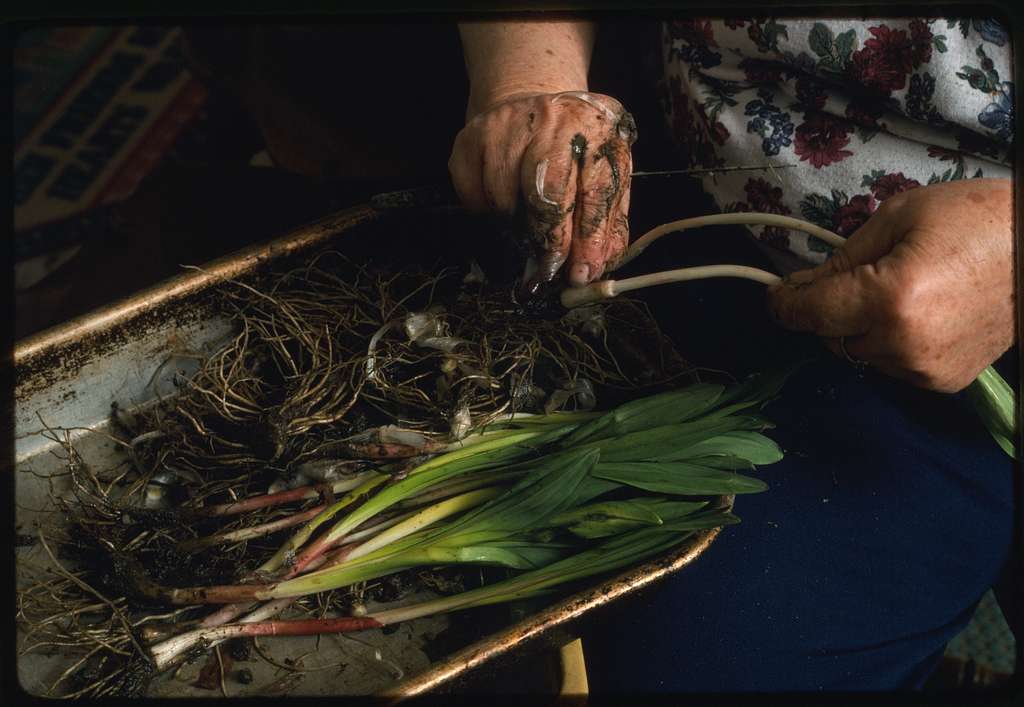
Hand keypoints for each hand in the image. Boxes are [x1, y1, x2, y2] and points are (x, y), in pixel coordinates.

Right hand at [449, 91, 635, 292]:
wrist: (529, 102)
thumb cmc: (574, 149)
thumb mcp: (605, 174)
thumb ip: (606, 222)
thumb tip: (593, 269)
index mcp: (597, 127)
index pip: (595, 192)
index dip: (589, 240)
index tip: (582, 273)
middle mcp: (552, 117)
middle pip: (546, 194)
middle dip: (550, 240)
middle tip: (550, 265)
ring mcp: (506, 124)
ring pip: (504, 199)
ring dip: (516, 226)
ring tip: (527, 225)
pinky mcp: (470, 137)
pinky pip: (473, 194)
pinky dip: (486, 210)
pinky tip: (502, 200)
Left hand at [768, 179, 1014, 392]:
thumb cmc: (976, 221)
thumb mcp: (898, 217)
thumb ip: (842, 257)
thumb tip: (799, 285)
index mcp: (889, 297)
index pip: (810, 313)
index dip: (784, 304)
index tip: (775, 295)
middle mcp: (903, 342)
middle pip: (830, 334)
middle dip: (832, 308)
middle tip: (860, 275)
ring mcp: (924, 368)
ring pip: (859, 352)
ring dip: (862, 327)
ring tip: (903, 290)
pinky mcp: (943, 381)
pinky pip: (891, 364)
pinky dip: (891, 342)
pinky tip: (922, 313)